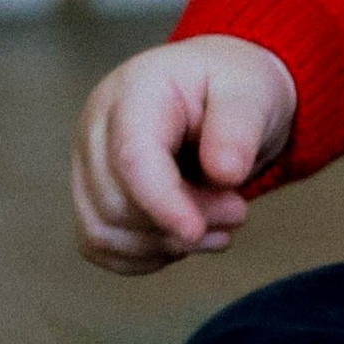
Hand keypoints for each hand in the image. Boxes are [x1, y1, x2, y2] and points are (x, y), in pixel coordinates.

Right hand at [73, 38, 296, 274]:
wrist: (222, 97)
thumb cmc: (234, 88)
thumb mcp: (254, 91)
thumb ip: (241, 128)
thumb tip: (225, 173)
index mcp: (134, 91)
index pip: (132, 158)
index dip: (162, 203)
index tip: (196, 232)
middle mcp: (97, 129)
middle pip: (116, 204)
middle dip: (179, 224)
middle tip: (237, 211)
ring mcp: (88, 165)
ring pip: (103, 232)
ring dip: (165, 245)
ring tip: (219, 228)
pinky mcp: (92, 197)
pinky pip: (101, 246)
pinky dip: (145, 255)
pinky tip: (186, 240)